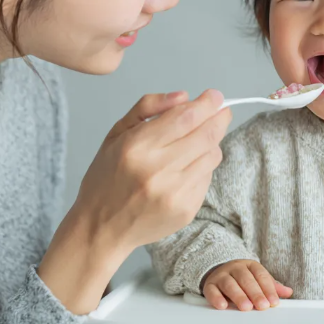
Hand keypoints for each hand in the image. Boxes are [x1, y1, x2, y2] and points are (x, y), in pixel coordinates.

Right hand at [39, 90, 231, 313]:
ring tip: (198, 140)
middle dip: (219, 118)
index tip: (215, 96)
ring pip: (212, 155)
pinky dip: (203, 166)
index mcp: (136, 147)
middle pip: (205, 135)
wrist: (101, 228)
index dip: (206, 104)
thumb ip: (148, 107)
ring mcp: (174, 193)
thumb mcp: (116, 134)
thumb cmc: (107, 177)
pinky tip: (186, 167)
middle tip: (222, 111)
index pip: (184, 118)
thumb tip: (184, 96)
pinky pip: (207, 177)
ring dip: (212, 142)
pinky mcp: (186, 210)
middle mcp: (157, 170)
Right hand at [203, 260, 292, 310]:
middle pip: (246, 279)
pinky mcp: (210, 285)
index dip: (268, 289)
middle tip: (262, 306)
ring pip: (229, 284)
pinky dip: (216, 298)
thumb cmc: (243, 279)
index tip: (274, 302)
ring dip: (238, 296)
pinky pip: (211, 290)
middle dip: (255, 293)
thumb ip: (272, 286)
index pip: (260, 275)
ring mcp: (221, 275)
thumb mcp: (258, 279)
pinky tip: (223, 306)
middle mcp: (235, 268)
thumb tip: (288, 292)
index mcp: (250, 265)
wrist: (220, 272)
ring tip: (246, 307)